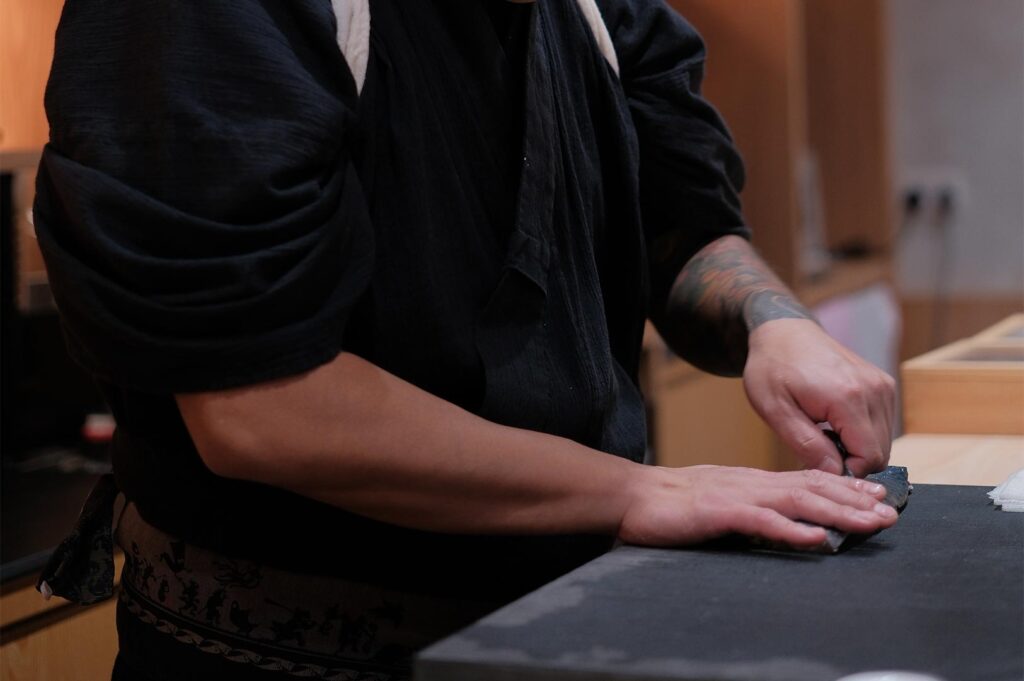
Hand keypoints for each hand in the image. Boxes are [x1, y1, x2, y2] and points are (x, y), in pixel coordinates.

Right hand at [618, 465, 896, 547]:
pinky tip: (817, 538)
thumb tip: (785, 519)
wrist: (632, 495)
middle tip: (891, 512)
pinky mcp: (719, 511)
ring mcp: (737, 495)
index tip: (877, 497)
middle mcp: (752, 483)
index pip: (808, 480)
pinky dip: (792, 529)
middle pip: (813, 488)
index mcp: (752, 480)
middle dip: (856, 501)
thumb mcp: (721, 499)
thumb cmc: (672, 503)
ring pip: (798, 500)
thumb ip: (752, 506)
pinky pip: (762, 520)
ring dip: (838, 513)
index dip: (846, 488)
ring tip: (870, 524)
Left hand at [743, 319, 895, 476]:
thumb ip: (807, 444)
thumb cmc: (772, 368)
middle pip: (880, 453)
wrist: (784, 332)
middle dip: (850, 462)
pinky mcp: (884, 385)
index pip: (870, 458)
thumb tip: (835, 473)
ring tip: (822, 434)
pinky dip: (862, 434)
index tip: (817, 464)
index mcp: (848, 398)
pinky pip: (882, 425)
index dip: (846, 472)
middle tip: (815, 450)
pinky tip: (834, 424)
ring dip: (856, 448)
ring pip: (883, 442)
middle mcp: (874, 390)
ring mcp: (883, 385)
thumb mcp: (774, 410)